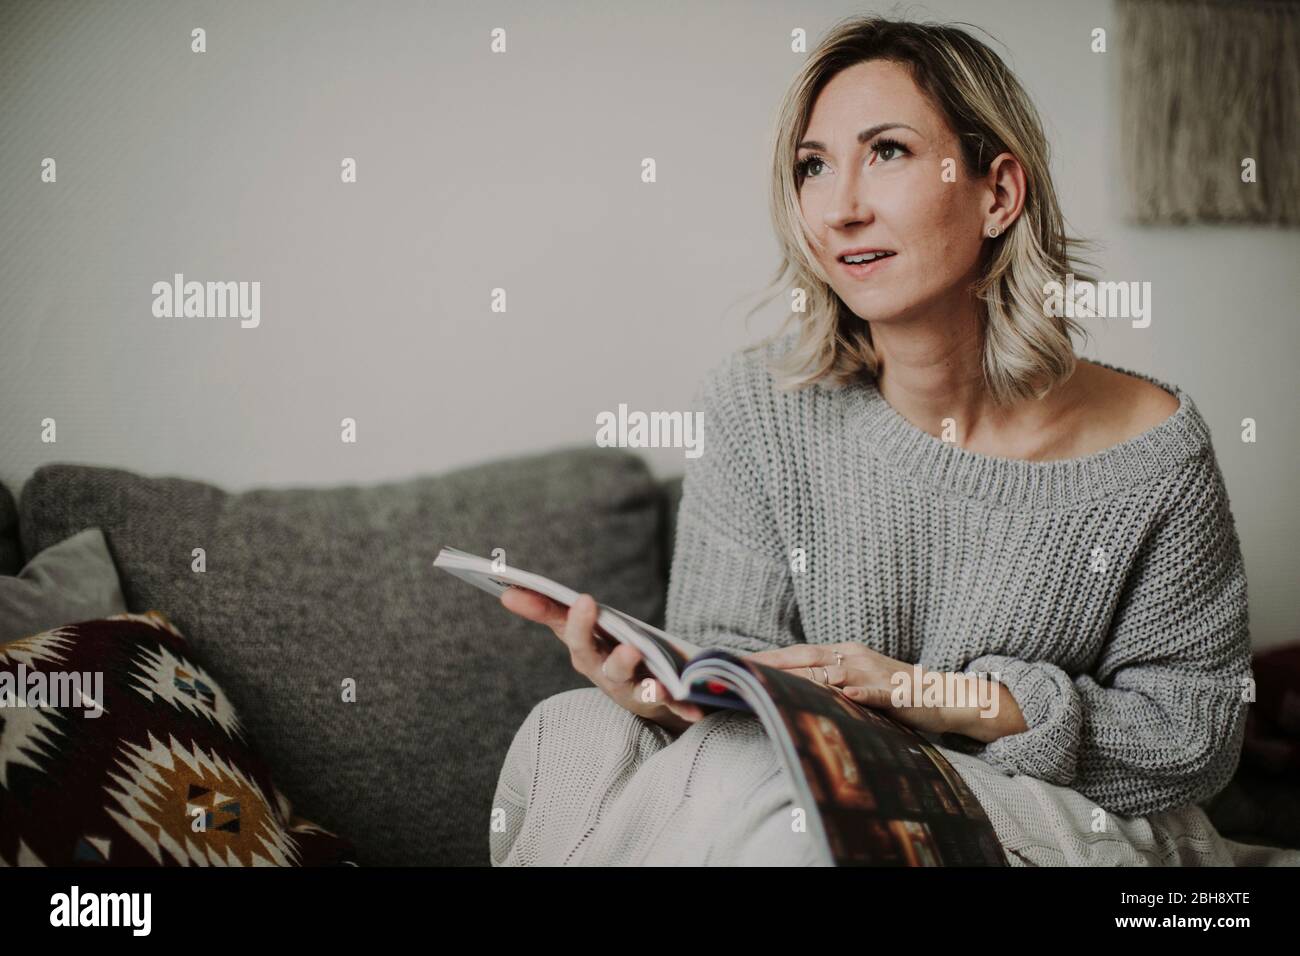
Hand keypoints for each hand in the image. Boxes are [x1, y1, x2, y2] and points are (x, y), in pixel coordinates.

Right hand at [499, 586, 704, 733]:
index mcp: (585, 648)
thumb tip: (507, 589)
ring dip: (627, 666)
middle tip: (585, 602)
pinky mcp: (662, 702)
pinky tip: (695, 708)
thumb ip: (555, 609)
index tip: (510, 592)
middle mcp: (603, 671)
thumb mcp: (589, 629)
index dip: (536, 608)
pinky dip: (682, 705)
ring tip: (632, 651)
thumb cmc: (616, 654)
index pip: (556, 624)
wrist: (654, 696)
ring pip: (627, 680)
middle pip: (587, 652)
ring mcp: (632, 688)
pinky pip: (672, 704)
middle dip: (583, 629)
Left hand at [745, 642, 956, 736]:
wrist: (942, 695)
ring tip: (777, 683)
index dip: (770, 658)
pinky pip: (875, 691)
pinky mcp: (895, 693)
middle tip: (744, 670)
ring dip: (805, 677)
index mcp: (843, 654)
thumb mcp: (857, 682)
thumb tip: (790, 689)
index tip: (739, 662)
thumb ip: (828, 683)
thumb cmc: (893, 691)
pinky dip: (861, 692)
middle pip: (807, 659)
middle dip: (774, 664)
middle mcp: (854, 658)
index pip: (799, 654)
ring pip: (834, 674)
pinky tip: (848, 694)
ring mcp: (874, 674)